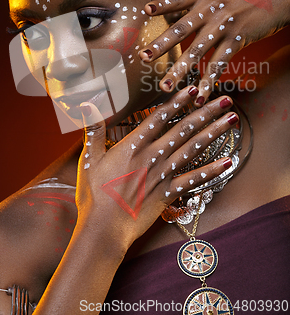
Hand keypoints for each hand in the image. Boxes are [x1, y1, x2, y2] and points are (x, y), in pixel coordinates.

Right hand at [75, 86, 235, 249]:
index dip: (178, 101)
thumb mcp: (89, 159)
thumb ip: (93, 130)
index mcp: (134, 145)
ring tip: (232, 120)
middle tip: (224, 99)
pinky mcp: (169, 193)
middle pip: (184, 128)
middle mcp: (153, 156)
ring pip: (194, 148)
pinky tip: (228, 161)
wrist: (104, 229)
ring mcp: (164, 174)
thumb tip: (86, 103)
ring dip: (214, 132)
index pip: (160, 117)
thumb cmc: (94, 195)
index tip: (193, 89)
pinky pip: (195, 180)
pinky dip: (212, 171)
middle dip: (206, 111)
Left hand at [139, 0, 289, 105]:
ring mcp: (225, 26)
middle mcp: (212, 8)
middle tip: (144, 58)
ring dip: (181, 68)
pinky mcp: (238, 40)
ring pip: (199, 50)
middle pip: (183, 28)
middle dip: (162, 44)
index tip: (145, 11)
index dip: (163, 3)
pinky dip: (210, 79)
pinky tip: (199, 95)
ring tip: (165, 84)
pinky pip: (220, 63)